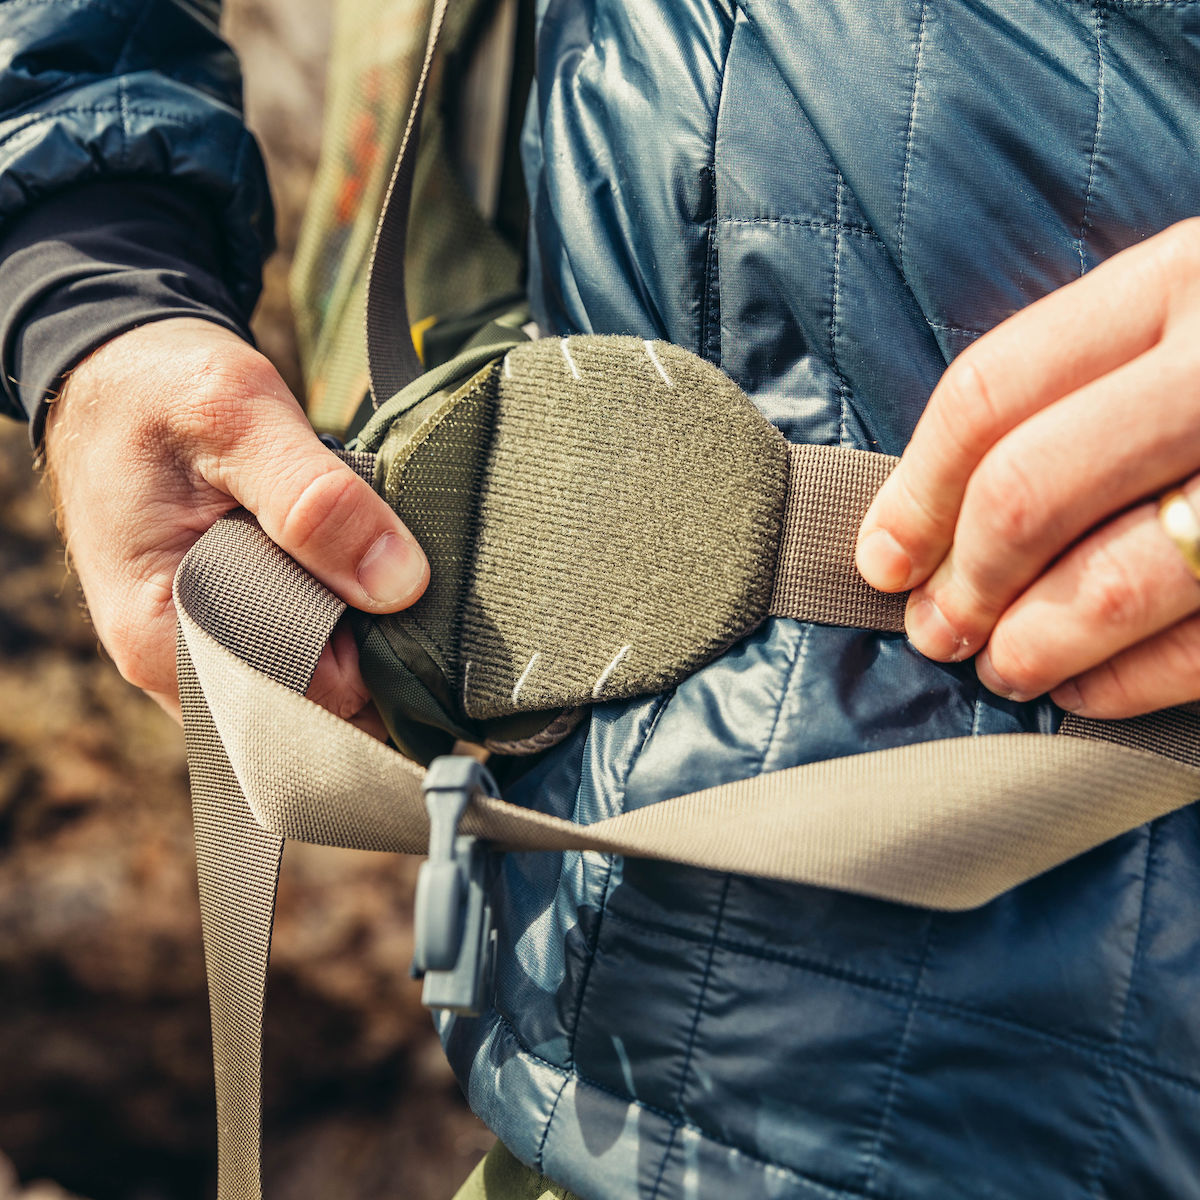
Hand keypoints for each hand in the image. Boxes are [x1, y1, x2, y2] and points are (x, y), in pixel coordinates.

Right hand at [43, 318, 428, 731]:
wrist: (113, 369)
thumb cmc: (159, 388)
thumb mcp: (239, 418)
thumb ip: (315, 500)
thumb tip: (400, 586)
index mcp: (161, 636)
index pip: (306, 700)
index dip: (376, 657)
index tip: (420, 598)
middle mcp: (175, 669)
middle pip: (313, 707)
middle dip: (376, 657)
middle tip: (417, 580)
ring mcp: (198, 655)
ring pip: (311, 687)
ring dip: (361, 638)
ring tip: (388, 567)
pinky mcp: (222, 631)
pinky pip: (297, 655)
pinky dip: (339, 623)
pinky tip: (361, 574)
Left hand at [855, 219, 1199, 719]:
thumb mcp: (1194, 309)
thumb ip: (1090, 380)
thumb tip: (939, 514)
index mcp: (1183, 280)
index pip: (991, 395)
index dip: (913, 492)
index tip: (880, 558)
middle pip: (1031, 493)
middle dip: (962, 581)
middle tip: (933, 629)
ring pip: (1115, 583)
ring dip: (1031, 647)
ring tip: (999, 668)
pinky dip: (1127, 686)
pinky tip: (1088, 694)